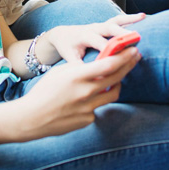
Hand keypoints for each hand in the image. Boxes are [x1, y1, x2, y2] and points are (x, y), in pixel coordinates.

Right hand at [15, 47, 139, 139]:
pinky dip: (98, 100)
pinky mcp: (88, 120)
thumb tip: (99, 63)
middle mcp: (86, 92)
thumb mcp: (61, 72)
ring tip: (119, 77)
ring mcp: (88, 108)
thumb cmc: (44, 91)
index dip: (124, 57)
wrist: (32, 117)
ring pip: (113, 94)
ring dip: (118, 83)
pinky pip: (99, 107)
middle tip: (136, 57)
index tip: (133, 49)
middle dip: (128, 65)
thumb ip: (81, 67)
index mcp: (78, 76)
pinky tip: (90, 97)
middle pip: (116, 77)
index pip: (108, 64)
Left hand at [39, 13, 145, 63]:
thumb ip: (78, 66)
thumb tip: (88, 78)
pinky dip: (130, 18)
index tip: (120, 57)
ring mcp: (99, 25)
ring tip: (143, 18)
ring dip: (130, 20)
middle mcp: (93, 28)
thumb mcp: (69, 57)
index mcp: (84, 36)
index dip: (110, 49)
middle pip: (109, 28)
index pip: (99, 43)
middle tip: (136, 38)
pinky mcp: (104, 24)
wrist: (62, 35)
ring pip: (115, 21)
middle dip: (122, 33)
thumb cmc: (67, 47)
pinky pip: (118, 20)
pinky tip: (143, 16)